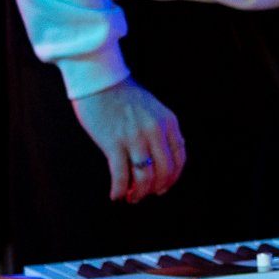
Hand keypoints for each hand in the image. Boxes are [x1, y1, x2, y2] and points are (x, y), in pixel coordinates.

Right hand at [71, 76, 186, 201]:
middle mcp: (155, 131)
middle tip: (146, 194)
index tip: (163, 187)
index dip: (173, 178)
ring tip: (130, 197)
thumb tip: (166, 157)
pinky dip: (119, 190)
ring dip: (138, 194)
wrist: (99, 80)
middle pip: (164, 172)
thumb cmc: (123, 95)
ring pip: (144, 178)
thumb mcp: (154, 109)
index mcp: (168, 122)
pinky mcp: (113, 143)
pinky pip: (121, 176)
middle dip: (156, 188)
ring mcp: (135, 138)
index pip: (179, 158)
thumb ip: (163, 129)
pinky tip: (115, 195)